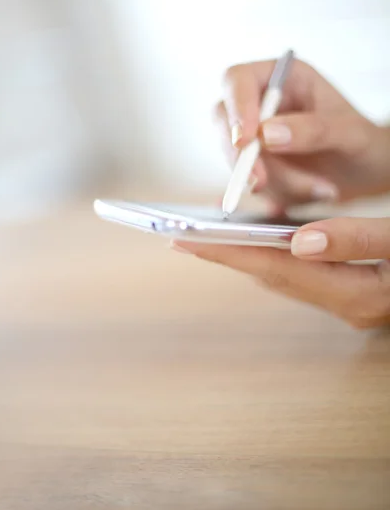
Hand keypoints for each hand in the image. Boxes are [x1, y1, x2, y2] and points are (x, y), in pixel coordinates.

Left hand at [172, 216, 389, 328]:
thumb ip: (358, 241)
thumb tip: (300, 240)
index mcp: (359, 297)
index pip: (280, 270)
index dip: (231, 251)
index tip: (188, 238)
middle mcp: (346, 304)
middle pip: (272, 275)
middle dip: (226, 255)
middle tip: (180, 236)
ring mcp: (346, 300)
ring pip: (282, 275)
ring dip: (243, 254)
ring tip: (205, 236)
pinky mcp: (348, 289)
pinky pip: (298, 272)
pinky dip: (270, 253)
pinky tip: (253, 238)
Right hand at [216, 59, 389, 210]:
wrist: (366, 172)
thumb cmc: (364, 142)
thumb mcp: (348, 132)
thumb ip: (312, 130)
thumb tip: (266, 135)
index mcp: (282, 78)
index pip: (239, 80)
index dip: (236, 108)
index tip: (245, 141)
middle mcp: (262, 103)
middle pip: (226, 123)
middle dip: (245, 158)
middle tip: (262, 182)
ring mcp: (255, 135)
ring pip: (237, 160)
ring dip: (274, 182)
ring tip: (319, 188)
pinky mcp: (255, 165)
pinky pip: (250, 182)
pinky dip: (277, 194)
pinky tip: (310, 191)